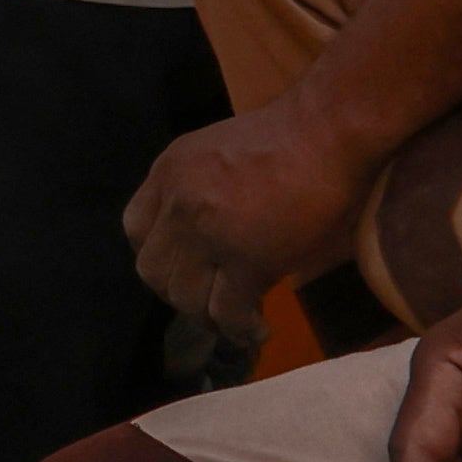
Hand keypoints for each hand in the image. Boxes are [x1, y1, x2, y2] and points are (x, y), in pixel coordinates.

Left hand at [128, 96, 377, 335]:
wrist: (326, 132)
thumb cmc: (289, 136)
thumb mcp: (218, 152)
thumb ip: (199, 189)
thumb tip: (205, 233)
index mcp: (168, 172)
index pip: (135, 229)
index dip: (158, 256)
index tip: (185, 268)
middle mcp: (177, 203)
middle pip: (153, 271)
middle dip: (179, 293)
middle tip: (211, 301)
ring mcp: (208, 233)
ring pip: (186, 298)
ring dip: (208, 317)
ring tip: (235, 320)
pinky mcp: (246, 260)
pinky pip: (227, 312)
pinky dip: (240, 329)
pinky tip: (257, 329)